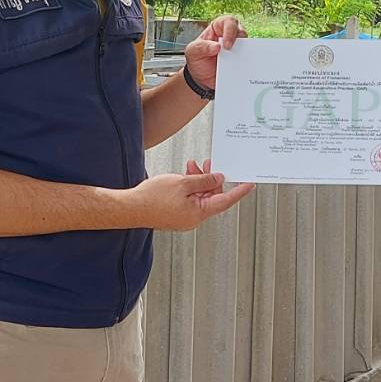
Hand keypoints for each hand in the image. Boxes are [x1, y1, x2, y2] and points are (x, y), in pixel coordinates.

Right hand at [126, 165, 253, 230]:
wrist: (131, 207)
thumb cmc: (152, 197)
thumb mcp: (182, 183)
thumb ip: (203, 180)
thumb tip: (218, 178)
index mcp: (199, 213)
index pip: (225, 200)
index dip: (238, 191)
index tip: (249, 184)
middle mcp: (194, 218)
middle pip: (212, 196)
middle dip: (212, 179)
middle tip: (210, 163)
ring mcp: (185, 216)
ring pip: (200, 196)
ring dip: (199, 180)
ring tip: (193, 166)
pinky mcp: (177, 213)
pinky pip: (190, 199)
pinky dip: (190, 186)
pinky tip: (185, 174)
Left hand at [182, 15, 244, 89]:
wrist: (200, 77)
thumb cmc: (197, 58)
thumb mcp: (193, 51)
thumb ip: (202, 47)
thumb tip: (217, 47)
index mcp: (218, 28)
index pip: (228, 22)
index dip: (230, 31)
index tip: (226, 45)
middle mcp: (230, 36)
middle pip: (242, 32)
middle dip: (240, 42)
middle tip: (232, 54)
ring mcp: (237, 49)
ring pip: (247, 47)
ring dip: (243, 55)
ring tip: (235, 65)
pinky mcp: (240, 61)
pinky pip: (247, 62)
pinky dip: (245, 66)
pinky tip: (238, 72)